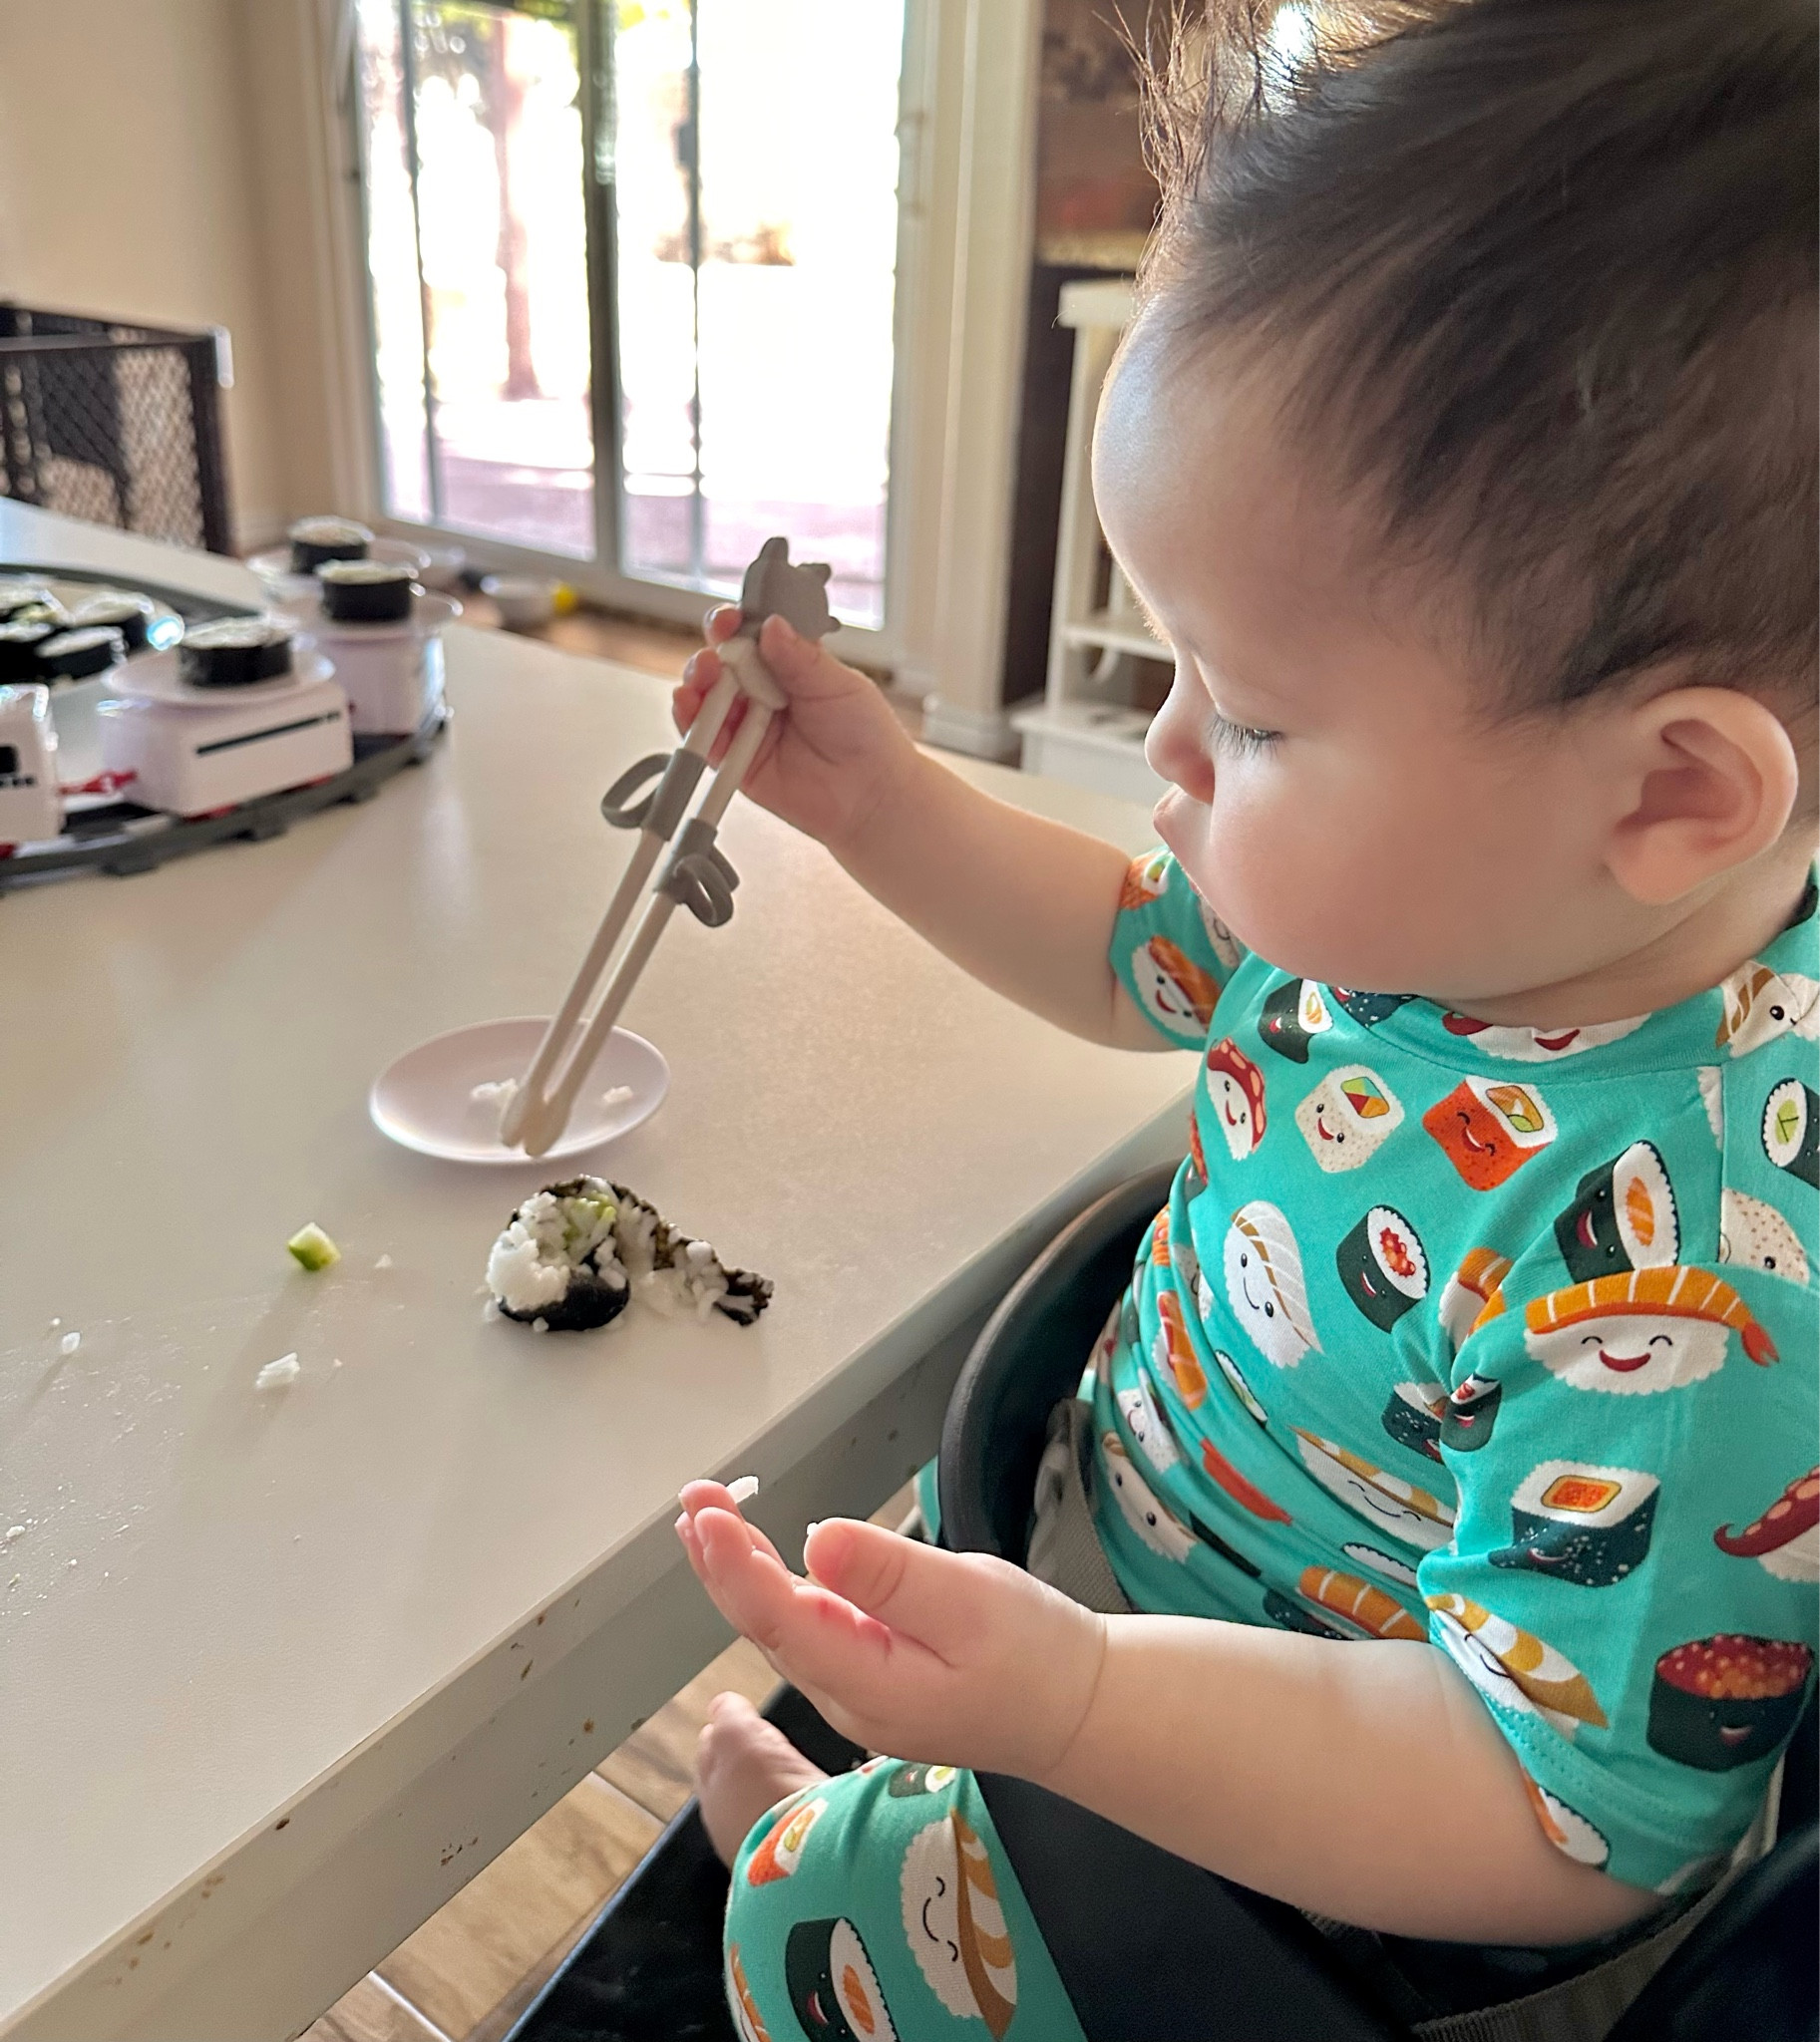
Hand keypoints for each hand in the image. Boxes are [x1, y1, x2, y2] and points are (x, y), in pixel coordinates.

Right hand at [673, 610, 920, 855]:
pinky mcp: (736, 762)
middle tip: (716, 654)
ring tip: (704, 678)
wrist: (871, 796)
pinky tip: (689, 706)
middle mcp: (763, 694)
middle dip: (712, 654)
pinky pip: (705, 740)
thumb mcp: (837, 685)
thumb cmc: (867, 737)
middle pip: (722, 665)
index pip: (751, 637)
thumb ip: (800, 657)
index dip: (735, 625)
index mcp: (789, 666)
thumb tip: (771, 625)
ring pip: (707, 699)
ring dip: (697, 683)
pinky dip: (690, 721)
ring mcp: (747, 727)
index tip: (729, 620)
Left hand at [676, 1481, 1106, 1780]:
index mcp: (868, 1685)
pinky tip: (760, 1558)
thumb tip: (816, 1540)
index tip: (707, 1513)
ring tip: (705, 1517)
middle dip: (722, 1560)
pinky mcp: (873, 1676)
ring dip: (740, 1569)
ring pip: (782, 1625)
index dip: (737, 1564)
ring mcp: (858, 1691)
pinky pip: (808, 1627)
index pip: (781, 1619)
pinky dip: (775, 1584)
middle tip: (692, 1497)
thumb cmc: (1036, 1655)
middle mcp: (847, 1696)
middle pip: (767, 1624)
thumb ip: (892, 1576)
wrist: (1080, 1711)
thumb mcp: (971, 1603)